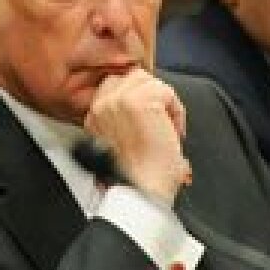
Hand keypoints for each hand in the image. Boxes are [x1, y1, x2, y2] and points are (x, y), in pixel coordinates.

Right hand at [83, 68, 191, 204]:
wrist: (142, 192)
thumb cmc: (137, 177)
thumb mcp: (118, 144)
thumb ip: (120, 120)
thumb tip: (147, 103)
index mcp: (93, 116)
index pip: (116, 85)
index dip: (140, 98)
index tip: (151, 121)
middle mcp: (102, 105)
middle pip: (133, 77)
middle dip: (153, 95)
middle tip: (162, 124)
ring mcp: (119, 100)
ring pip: (151, 81)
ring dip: (165, 103)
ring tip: (167, 128)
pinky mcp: (140, 101)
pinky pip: (167, 91)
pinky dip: (177, 111)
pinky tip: (173, 132)